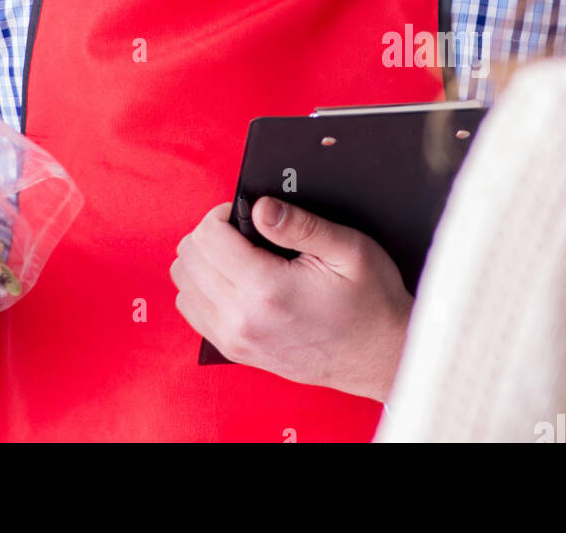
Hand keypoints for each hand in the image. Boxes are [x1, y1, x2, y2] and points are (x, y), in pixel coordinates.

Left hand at [169, 199, 412, 402]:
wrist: (381, 357)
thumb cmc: (370, 302)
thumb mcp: (348, 250)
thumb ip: (300, 224)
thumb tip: (259, 207)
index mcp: (267, 290)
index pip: (207, 236)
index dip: (224, 213)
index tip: (249, 213)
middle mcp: (242, 319)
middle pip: (189, 258)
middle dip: (212, 233)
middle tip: (246, 231)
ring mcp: (236, 340)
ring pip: (183, 284)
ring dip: (204, 260)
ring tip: (239, 254)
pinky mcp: (236, 352)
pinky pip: (192, 311)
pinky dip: (203, 288)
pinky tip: (233, 280)